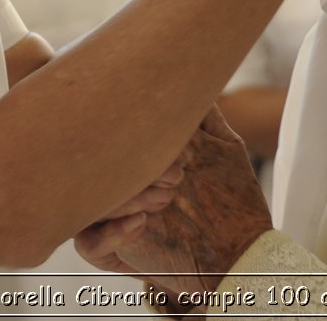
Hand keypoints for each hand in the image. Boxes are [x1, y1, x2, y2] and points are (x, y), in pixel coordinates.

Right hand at [76, 107, 271, 297]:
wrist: (240, 250)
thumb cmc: (228, 195)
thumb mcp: (222, 147)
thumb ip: (204, 114)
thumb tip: (194, 75)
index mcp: (132, 154)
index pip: (104, 135)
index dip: (114, 128)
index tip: (152, 135)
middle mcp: (114, 183)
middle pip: (90, 168)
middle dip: (127, 169)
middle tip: (174, 175)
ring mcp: (107, 217)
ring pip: (86, 203)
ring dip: (123, 199)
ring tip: (166, 198)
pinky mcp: (109, 251)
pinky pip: (88, 244)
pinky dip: (110, 232)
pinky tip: (141, 223)